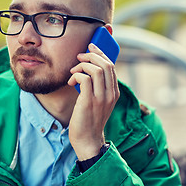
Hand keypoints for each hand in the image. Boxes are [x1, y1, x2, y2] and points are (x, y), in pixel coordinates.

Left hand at [67, 43, 119, 159]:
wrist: (88, 139)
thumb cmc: (90, 119)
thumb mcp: (100, 101)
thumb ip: (98, 87)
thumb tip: (88, 69)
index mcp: (114, 92)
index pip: (111, 66)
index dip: (100, 53)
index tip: (90, 47)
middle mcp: (111, 94)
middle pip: (105, 64)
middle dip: (91, 55)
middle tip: (79, 56)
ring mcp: (101, 98)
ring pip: (95, 70)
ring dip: (81, 66)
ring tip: (73, 72)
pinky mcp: (89, 102)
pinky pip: (84, 79)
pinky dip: (76, 76)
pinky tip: (70, 81)